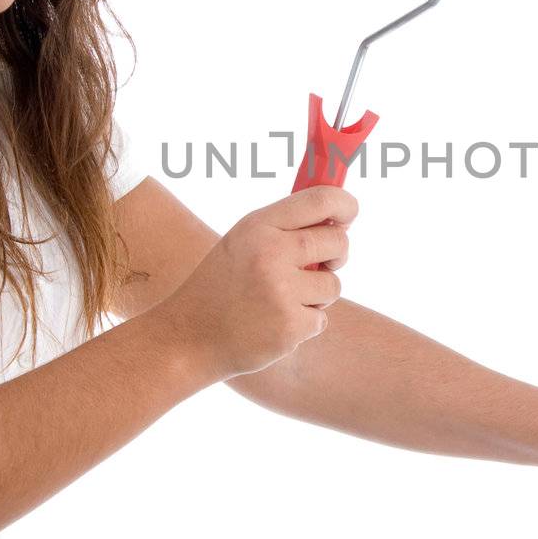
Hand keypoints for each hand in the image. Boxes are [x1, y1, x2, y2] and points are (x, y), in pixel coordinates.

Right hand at [160, 185, 355, 380]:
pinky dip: (304, 324)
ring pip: (333, 285)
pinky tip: (273, 325)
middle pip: (337, 242)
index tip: (350, 213)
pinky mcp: (289, 326)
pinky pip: (321, 318)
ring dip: (318, 295)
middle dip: (337, 254)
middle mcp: (270, 253)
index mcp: (258, 226)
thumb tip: (338, 221)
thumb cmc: (219, 286)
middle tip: (322, 263)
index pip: (320, 200)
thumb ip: (282, 228)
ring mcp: (281, 291)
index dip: (345, 204)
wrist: (187, 338)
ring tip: (282, 301)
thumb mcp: (241, 242)